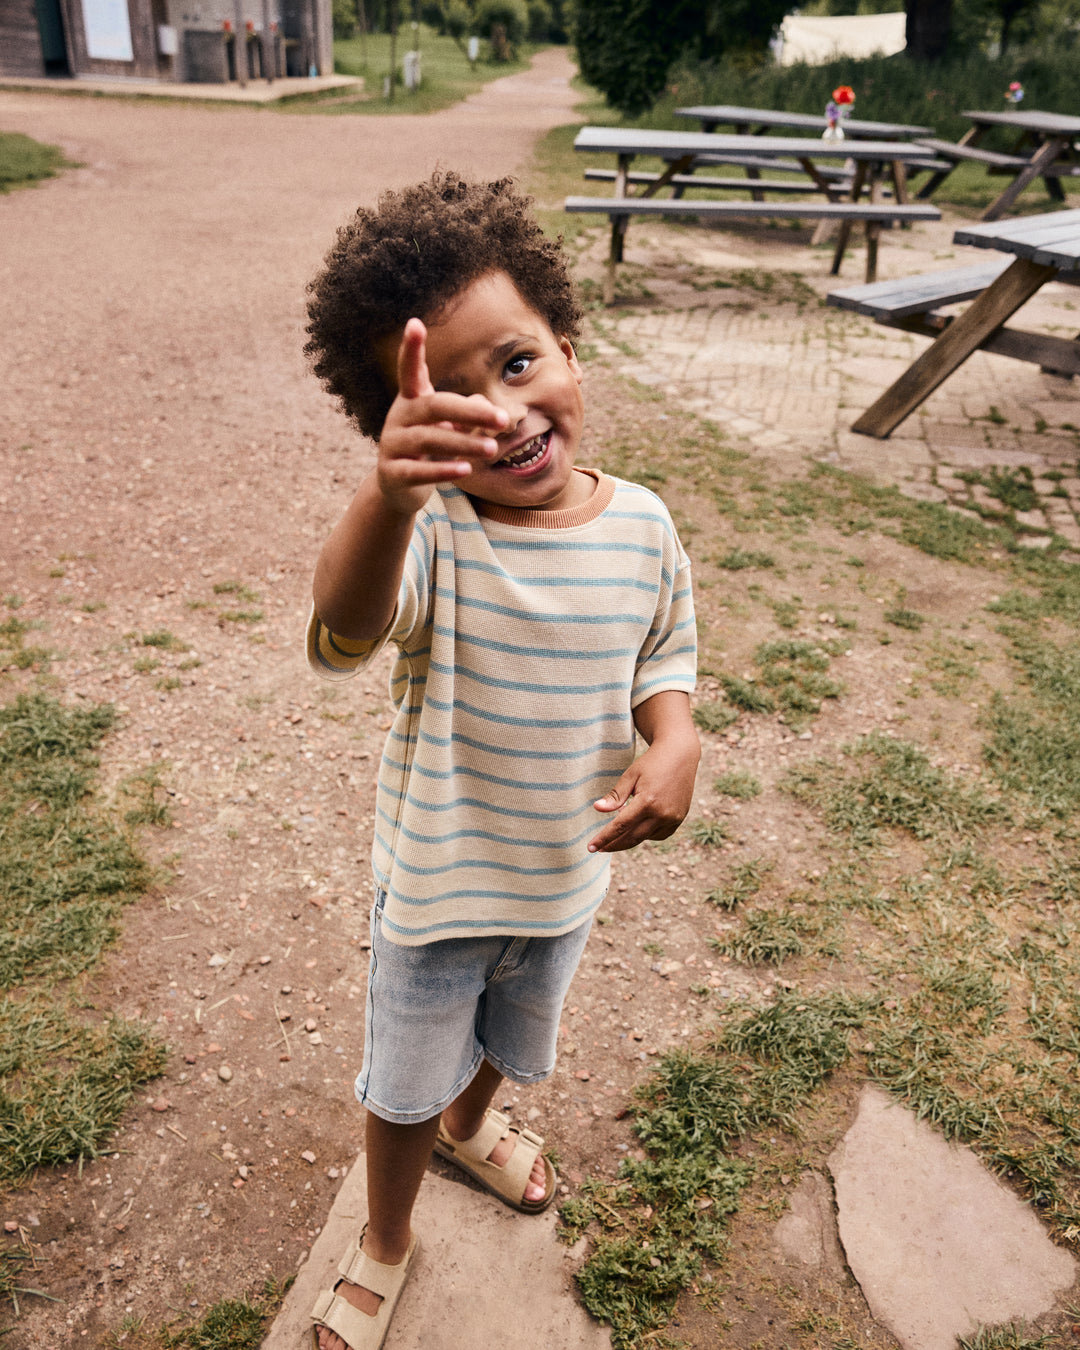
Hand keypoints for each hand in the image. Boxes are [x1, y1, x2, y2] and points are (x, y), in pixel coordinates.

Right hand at [377, 319, 507, 515]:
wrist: (399, 486)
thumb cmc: (431, 448)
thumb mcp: (450, 426)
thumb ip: (469, 413)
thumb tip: (488, 406)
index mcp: (411, 400)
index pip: (409, 370)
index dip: (411, 348)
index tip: (415, 323)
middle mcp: (398, 417)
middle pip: (434, 406)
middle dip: (470, 411)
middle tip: (502, 419)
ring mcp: (392, 444)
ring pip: (429, 440)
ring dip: (463, 443)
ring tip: (492, 449)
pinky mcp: (393, 473)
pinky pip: (419, 471)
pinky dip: (443, 469)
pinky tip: (466, 469)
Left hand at [587, 736, 697, 853]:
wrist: (680, 754)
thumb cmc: (652, 763)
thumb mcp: (630, 776)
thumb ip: (615, 796)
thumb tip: (597, 808)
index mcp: (647, 802)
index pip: (620, 826)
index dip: (604, 838)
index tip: (591, 847)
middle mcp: (662, 814)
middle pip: (632, 838)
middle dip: (614, 845)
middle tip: (599, 848)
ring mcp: (673, 818)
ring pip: (645, 837)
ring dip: (630, 836)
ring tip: (620, 826)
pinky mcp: (679, 819)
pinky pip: (658, 834)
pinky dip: (646, 833)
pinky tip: (638, 825)